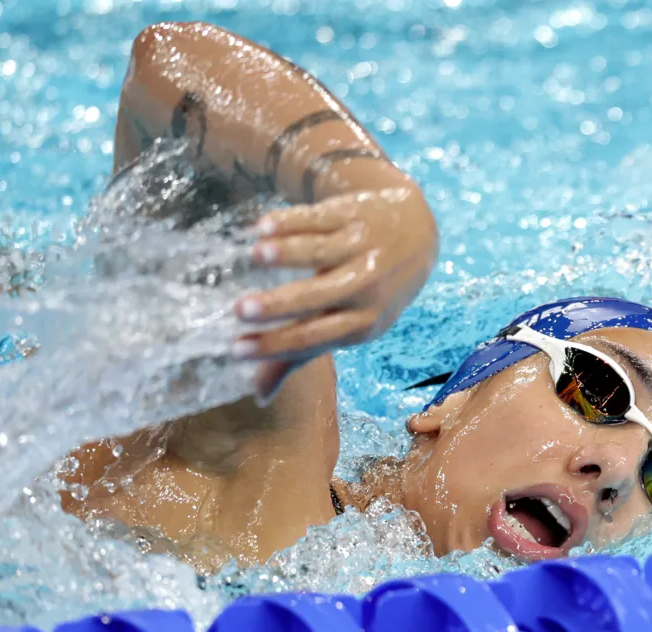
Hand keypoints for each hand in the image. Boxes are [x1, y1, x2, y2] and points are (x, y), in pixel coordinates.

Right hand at [235, 185, 437, 403]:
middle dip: (278, 305)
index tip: (236, 349)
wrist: (415, 233)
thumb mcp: (347, 324)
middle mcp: (368, 286)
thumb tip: (258, 396)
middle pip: (319, 297)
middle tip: (238, 310)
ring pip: (322, 251)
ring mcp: (364, 248)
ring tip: (255, 256)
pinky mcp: (357, 214)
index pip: (314, 338)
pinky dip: (292, 221)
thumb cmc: (369, 292)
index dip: (275, 345)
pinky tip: (262, 226)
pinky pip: (321, 218)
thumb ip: (300, 354)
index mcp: (365, 323)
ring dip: (288, 253)